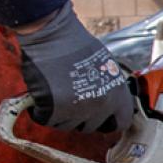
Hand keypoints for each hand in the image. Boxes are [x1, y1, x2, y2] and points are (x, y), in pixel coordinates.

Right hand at [15, 2, 134, 133]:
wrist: (53, 35)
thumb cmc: (77, 46)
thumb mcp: (107, 68)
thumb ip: (111, 90)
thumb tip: (112, 107)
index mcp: (117, 94)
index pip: (121, 122)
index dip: (108, 121)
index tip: (100, 118)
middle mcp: (101, 104)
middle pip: (90, 127)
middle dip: (80, 116)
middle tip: (71, 96)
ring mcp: (77, 109)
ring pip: (67, 125)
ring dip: (60, 113)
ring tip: (58, 89)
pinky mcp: (54, 109)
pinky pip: (46, 119)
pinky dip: (41, 109)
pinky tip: (45, 91)